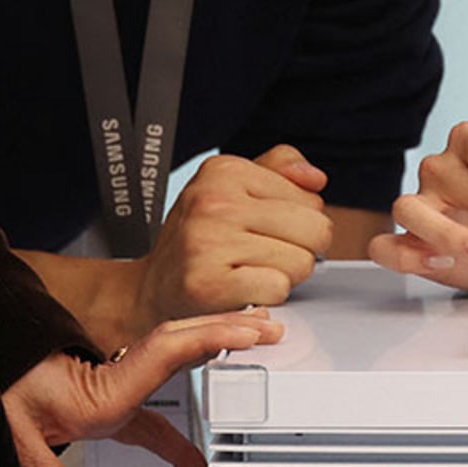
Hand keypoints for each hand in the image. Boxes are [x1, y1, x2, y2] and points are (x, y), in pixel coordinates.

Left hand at [3, 310, 282, 466]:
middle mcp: (115, 379)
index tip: (245, 333)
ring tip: (254, 344)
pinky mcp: (108, 392)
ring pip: (177, 357)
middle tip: (270, 331)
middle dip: (229, 335)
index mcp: (102, 389)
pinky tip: (199, 441)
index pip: (165, 352)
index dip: (208, 339)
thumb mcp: (11, 433)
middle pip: (182, 345)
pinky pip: (162, 386)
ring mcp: (114, 382)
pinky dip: (187, 397)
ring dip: (217, 347)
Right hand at [133, 146, 336, 331]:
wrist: (152, 288)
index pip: (313, 201)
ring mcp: (208, 241)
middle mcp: (214, 201)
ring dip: (285, 276)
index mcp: (225, 171)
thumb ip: (281, 170)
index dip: (299, 224)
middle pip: (316, 230)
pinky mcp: (207, 282)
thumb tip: (316, 178)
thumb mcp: (235, 189)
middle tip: (265, 256)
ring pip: (301, 262)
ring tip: (251, 272)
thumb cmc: (202, 239)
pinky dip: (269, 296)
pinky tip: (244, 290)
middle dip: (301, 250)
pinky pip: (278, 287)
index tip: (265, 231)